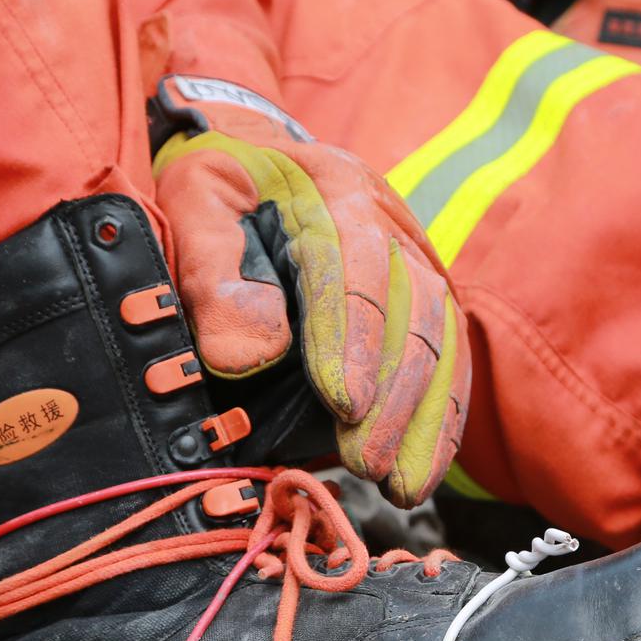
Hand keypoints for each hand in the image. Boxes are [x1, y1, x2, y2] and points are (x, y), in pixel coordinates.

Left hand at [153, 94, 470, 506]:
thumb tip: (248, 355)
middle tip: (366, 463)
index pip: (355, 265)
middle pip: (411, 309)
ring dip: (424, 419)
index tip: (344, 404)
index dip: (352, 339)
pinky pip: (448, 356)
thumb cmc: (218, 188)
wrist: (254, 155)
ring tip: (402, 485)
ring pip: (440, 339)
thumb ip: (211, 270)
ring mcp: (417, 258)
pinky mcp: (426, 293)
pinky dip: (440, 417)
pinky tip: (424, 470)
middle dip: (393, 396)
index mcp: (332, 189)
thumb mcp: (192, 203)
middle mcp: (389, 221)